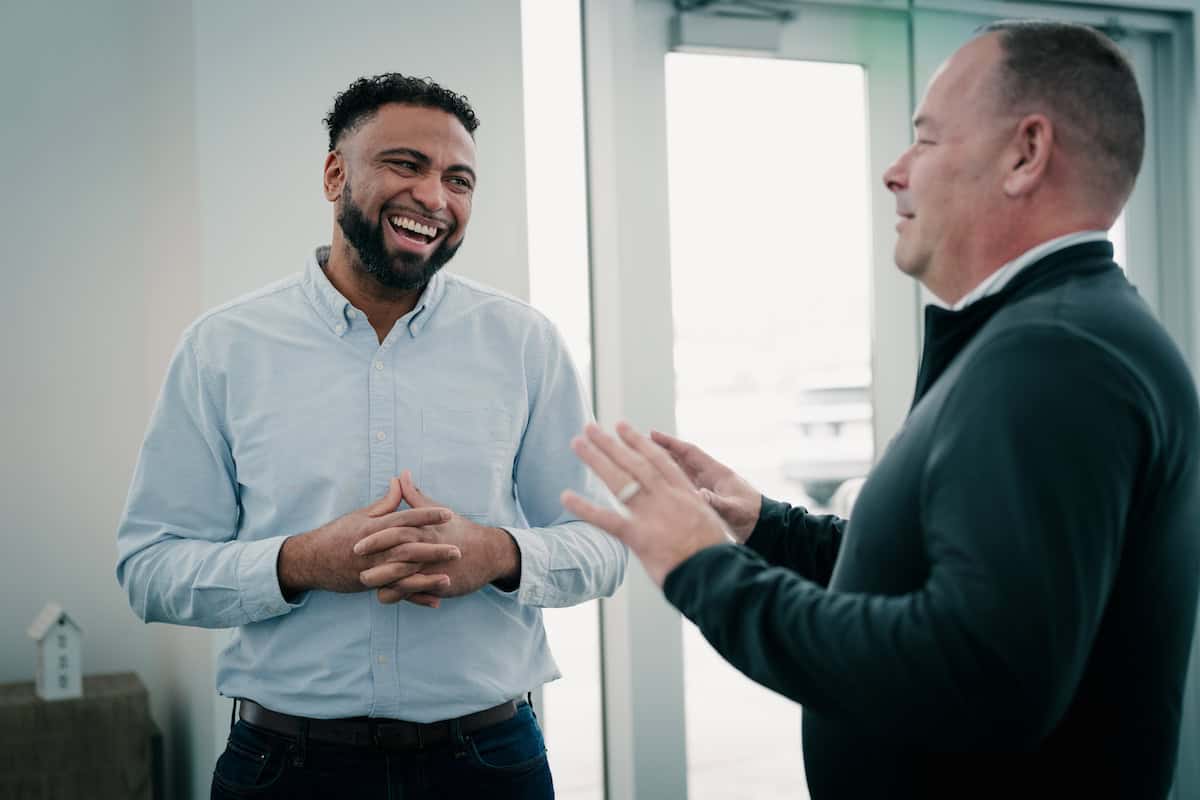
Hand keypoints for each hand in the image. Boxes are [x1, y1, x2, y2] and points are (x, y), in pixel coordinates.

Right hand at [277, 478, 460, 604]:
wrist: (310, 560)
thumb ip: (385, 502)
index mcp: (374, 527)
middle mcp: (374, 548)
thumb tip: (400, 481)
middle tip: (458, 548)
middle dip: (434, 548)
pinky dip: (415, 597)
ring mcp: (371, 568)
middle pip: (408, 546)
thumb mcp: (360, 514)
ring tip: (449, 577)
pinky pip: (395, 592)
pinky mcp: (369, 584)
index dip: (426, 516)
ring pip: (403, 572)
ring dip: (427, 576)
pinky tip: (434, 600)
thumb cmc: (337, 534)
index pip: (404, 518)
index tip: (448, 514)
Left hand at [354, 471, 521, 604]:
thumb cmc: (461, 530)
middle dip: (375, 558)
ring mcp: (434, 566)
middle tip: (355, 563)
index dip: (375, 536)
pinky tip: (384, 596)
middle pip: (397, 553)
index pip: (396, 530)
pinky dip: (399, 595)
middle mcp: (428, 547)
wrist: (490, 553)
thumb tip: (401, 475)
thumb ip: (415, 496)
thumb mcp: (437, 510)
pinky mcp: (440, 583)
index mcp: (425, 528)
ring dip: (383, 580)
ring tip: (364, 583)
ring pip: (404, 575)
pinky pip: (415, 592)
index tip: (355, 541)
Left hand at [561, 422, 729, 586]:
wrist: (717, 575)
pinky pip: (607, 519)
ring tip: (577, 443)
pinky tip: (565, 497)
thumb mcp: (710, 525)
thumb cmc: (716, 557)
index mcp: (686, 494)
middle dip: (611, 443)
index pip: (659, 461)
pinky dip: (585, 508)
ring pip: (620, 480)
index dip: (639, 442)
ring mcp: (653, 515)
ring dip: (596, 459)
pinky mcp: (639, 537)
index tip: (624, 427)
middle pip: (634, 463)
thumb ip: (691, 514)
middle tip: (591, 427)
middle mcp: (668, 498)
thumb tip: (681, 515)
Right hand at [649, 429, 762, 543]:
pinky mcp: (705, 499)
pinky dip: (669, 483)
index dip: (670, 443)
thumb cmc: (753, 516)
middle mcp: (709, 477)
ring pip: (679, 472)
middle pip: (679, 459)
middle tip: (637, 444)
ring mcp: (706, 487)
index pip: (689, 452)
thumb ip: (716, 501)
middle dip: (660, 451)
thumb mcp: (734, 509)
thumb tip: (698, 494)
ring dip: (662, 466)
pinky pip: (682, 487)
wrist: (764, 528)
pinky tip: (655, 486)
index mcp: (716, 472)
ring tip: (640, 461)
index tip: (652, 434)